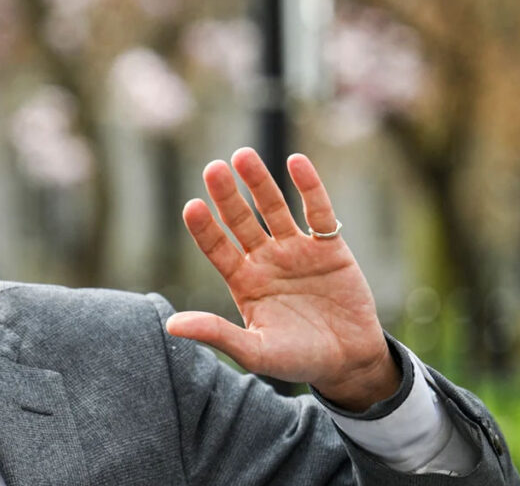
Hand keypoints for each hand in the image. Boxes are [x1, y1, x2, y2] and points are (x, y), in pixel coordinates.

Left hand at [166, 147, 399, 410]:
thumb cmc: (297, 360)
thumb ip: (217, 334)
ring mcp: (296, 250)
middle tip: (212, 169)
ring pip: (274, 208)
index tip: (192, 207)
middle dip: (227, 196)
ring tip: (243, 155)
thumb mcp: (255, 352)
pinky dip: (309, 187)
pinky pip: (318, 212)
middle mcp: (264, 260)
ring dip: (259, 183)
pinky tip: (296, 161)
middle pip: (240, 220)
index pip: (217, 248)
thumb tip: (170, 326)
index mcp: (243, 282)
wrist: (349, 362)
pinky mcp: (329, 247)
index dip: (205, 229)